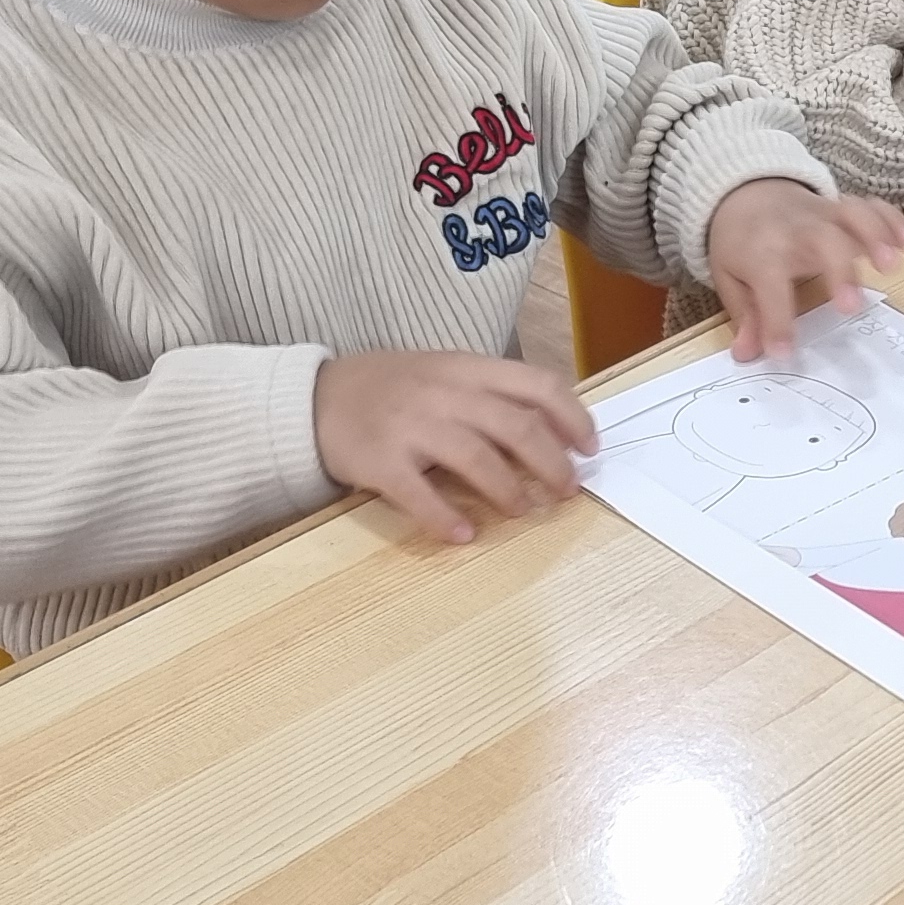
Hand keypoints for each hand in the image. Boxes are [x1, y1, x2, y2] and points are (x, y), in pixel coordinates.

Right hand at [314, 348, 599, 544]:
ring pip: (477, 459)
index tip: (590, 448)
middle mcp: (444, 393)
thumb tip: (551, 428)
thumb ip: (490, 394)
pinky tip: (463, 535)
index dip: (573, 418)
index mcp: (467, 368)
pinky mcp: (380, 461)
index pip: (537, 385)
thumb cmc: (390, 388)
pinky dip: (445, 518)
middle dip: (552, 464)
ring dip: (510, 491)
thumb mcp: (444, 373)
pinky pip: (419, 494)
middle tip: (567, 490)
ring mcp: (411, 426)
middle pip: (517, 427)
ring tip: (523, 510)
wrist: (313, 397)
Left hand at [705, 179, 903, 362]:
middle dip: (839, 271)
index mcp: (762, 251)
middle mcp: (796, 231)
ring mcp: (823, 216)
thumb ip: (745, 316)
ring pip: (852, 216)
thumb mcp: (729, 278)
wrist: (747, 192)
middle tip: (852, 307)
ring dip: (875, 237)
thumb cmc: (741, 244)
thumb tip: (747, 354)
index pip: (769, 287)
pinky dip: (892, 221)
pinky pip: (871, 207)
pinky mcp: (843, 209)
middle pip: (822, 241)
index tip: (785, 353)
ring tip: (893, 266)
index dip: (777, 322)